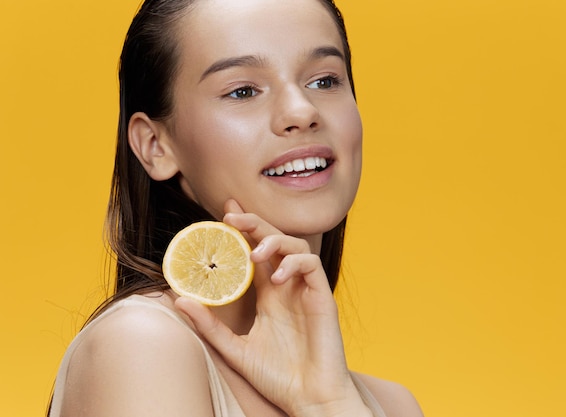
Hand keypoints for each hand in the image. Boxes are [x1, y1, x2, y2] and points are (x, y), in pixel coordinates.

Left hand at [175, 200, 371, 416]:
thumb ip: (209, 325)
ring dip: (273, 241)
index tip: (221, 214)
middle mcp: (286, 286)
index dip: (241, 231)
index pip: (254, 252)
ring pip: (295, 245)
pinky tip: (277, 278)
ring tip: (254, 254)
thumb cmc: (277, 377)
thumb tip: (177, 298)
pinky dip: (294, 263)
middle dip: (254, 224)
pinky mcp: (321, 296)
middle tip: (231, 216)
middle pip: (272, 241)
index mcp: (268, 294)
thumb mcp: (234, 349)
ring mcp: (304, 290)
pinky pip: (311, 265)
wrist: (309, 399)